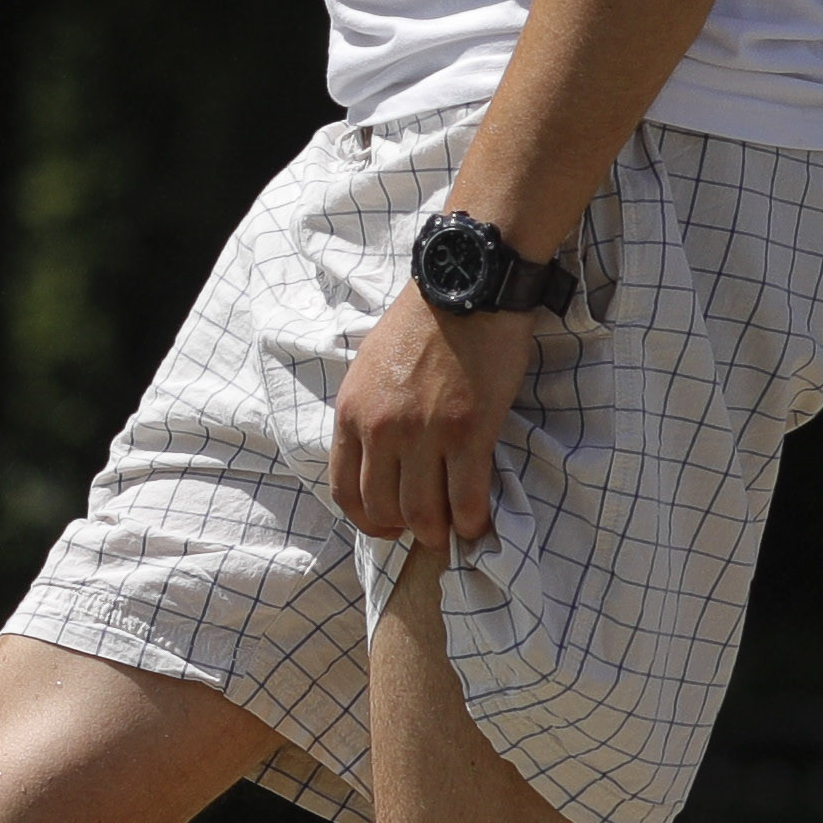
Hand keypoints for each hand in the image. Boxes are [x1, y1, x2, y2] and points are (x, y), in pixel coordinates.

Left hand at [328, 278, 527, 546]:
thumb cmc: (420, 324)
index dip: (365, 518)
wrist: (465, 290)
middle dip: (403, 529)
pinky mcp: (469, 433)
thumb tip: (378, 456)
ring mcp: (424, 434)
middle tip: (425, 530)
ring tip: (452, 531)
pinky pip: (466, 498)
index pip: (344, 489)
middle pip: (382, 508)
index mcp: (351, 414)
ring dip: (439, 532)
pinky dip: (472, 521)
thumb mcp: (369, 368)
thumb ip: (367, 413)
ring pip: (422, 512)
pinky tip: (478, 522)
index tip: (385, 525)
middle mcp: (380, 430)